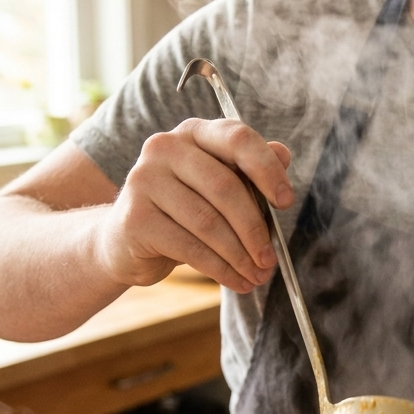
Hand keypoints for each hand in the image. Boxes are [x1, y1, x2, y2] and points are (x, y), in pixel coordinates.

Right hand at [95, 118, 293, 292]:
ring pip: (209, 222)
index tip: (286, 201)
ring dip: (240, 256)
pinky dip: (220, 269)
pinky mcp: (136, 218)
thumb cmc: (184, 211)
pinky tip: (236, 281)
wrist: (126, 241)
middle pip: (225, 187)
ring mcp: (144, 180)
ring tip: (258, 276)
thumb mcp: (219, 188)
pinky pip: (190, 247)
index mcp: (193, 132)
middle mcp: (165, 147)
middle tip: (270, 259)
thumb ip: (250, 171)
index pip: (237, 138)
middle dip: (254, 229)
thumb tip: (284, 154)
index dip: (267, 169)